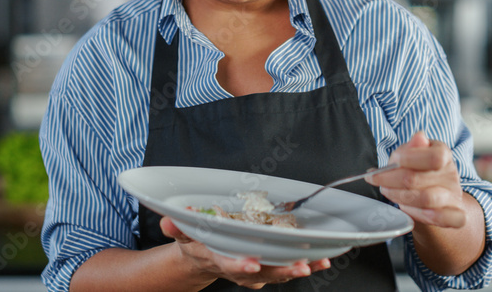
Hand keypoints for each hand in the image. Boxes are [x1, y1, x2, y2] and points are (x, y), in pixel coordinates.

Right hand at [160, 216, 330, 288]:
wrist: (203, 261)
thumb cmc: (196, 243)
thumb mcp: (183, 235)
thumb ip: (177, 227)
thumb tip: (168, 220)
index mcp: (218, 259)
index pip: (229, 264)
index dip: (240, 265)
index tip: (253, 264)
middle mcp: (239, 269)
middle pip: (261, 273)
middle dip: (281, 270)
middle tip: (299, 266)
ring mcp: (255, 272)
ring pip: (278, 272)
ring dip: (298, 268)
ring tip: (317, 262)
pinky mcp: (267, 268)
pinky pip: (287, 268)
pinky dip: (306, 265)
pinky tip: (323, 260)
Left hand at [367, 131, 467, 228]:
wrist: (437, 197)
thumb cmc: (419, 171)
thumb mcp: (411, 155)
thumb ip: (411, 148)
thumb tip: (419, 137)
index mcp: (443, 154)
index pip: (434, 157)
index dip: (408, 159)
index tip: (391, 162)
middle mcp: (450, 175)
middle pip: (420, 179)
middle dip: (391, 179)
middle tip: (376, 179)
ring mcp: (453, 196)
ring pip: (427, 199)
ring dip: (400, 197)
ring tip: (387, 192)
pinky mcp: (455, 216)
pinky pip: (442, 218)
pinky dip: (420, 215)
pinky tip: (406, 210)